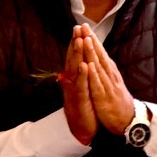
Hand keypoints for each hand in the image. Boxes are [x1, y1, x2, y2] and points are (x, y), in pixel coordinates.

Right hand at [61, 31, 99, 145]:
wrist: (82, 129)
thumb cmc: (82, 107)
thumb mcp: (80, 89)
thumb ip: (76, 76)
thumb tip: (72, 64)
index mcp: (74, 77)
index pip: (75, 56)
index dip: (76, 42)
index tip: (79, 27)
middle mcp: (71, 81)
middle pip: (73, 59)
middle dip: (75, 43)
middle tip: (77, 27)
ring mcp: (74, 90)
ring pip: (75, 69)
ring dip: (77, 55)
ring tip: (80, 40)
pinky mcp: (79, 99)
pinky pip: (81, 86)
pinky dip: (83, 75)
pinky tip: (85, 65)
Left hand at [78, 27, 137, 135]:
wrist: (129, 120)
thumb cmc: (118, 102)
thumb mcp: (112, 84)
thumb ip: (105, 72)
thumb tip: (100, 60)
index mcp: (110, 73)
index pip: (100, 53)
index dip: (93, 40)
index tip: (85, 27)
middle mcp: (110, 76)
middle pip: (100, 55)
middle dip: (91, 40)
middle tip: (84, 26)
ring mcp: (107, 86)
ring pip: (98, 67)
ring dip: (92, 53)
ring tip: (86, 39)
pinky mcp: (104, 98)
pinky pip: (98, 85)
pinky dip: (93, 75)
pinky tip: (88, 66)